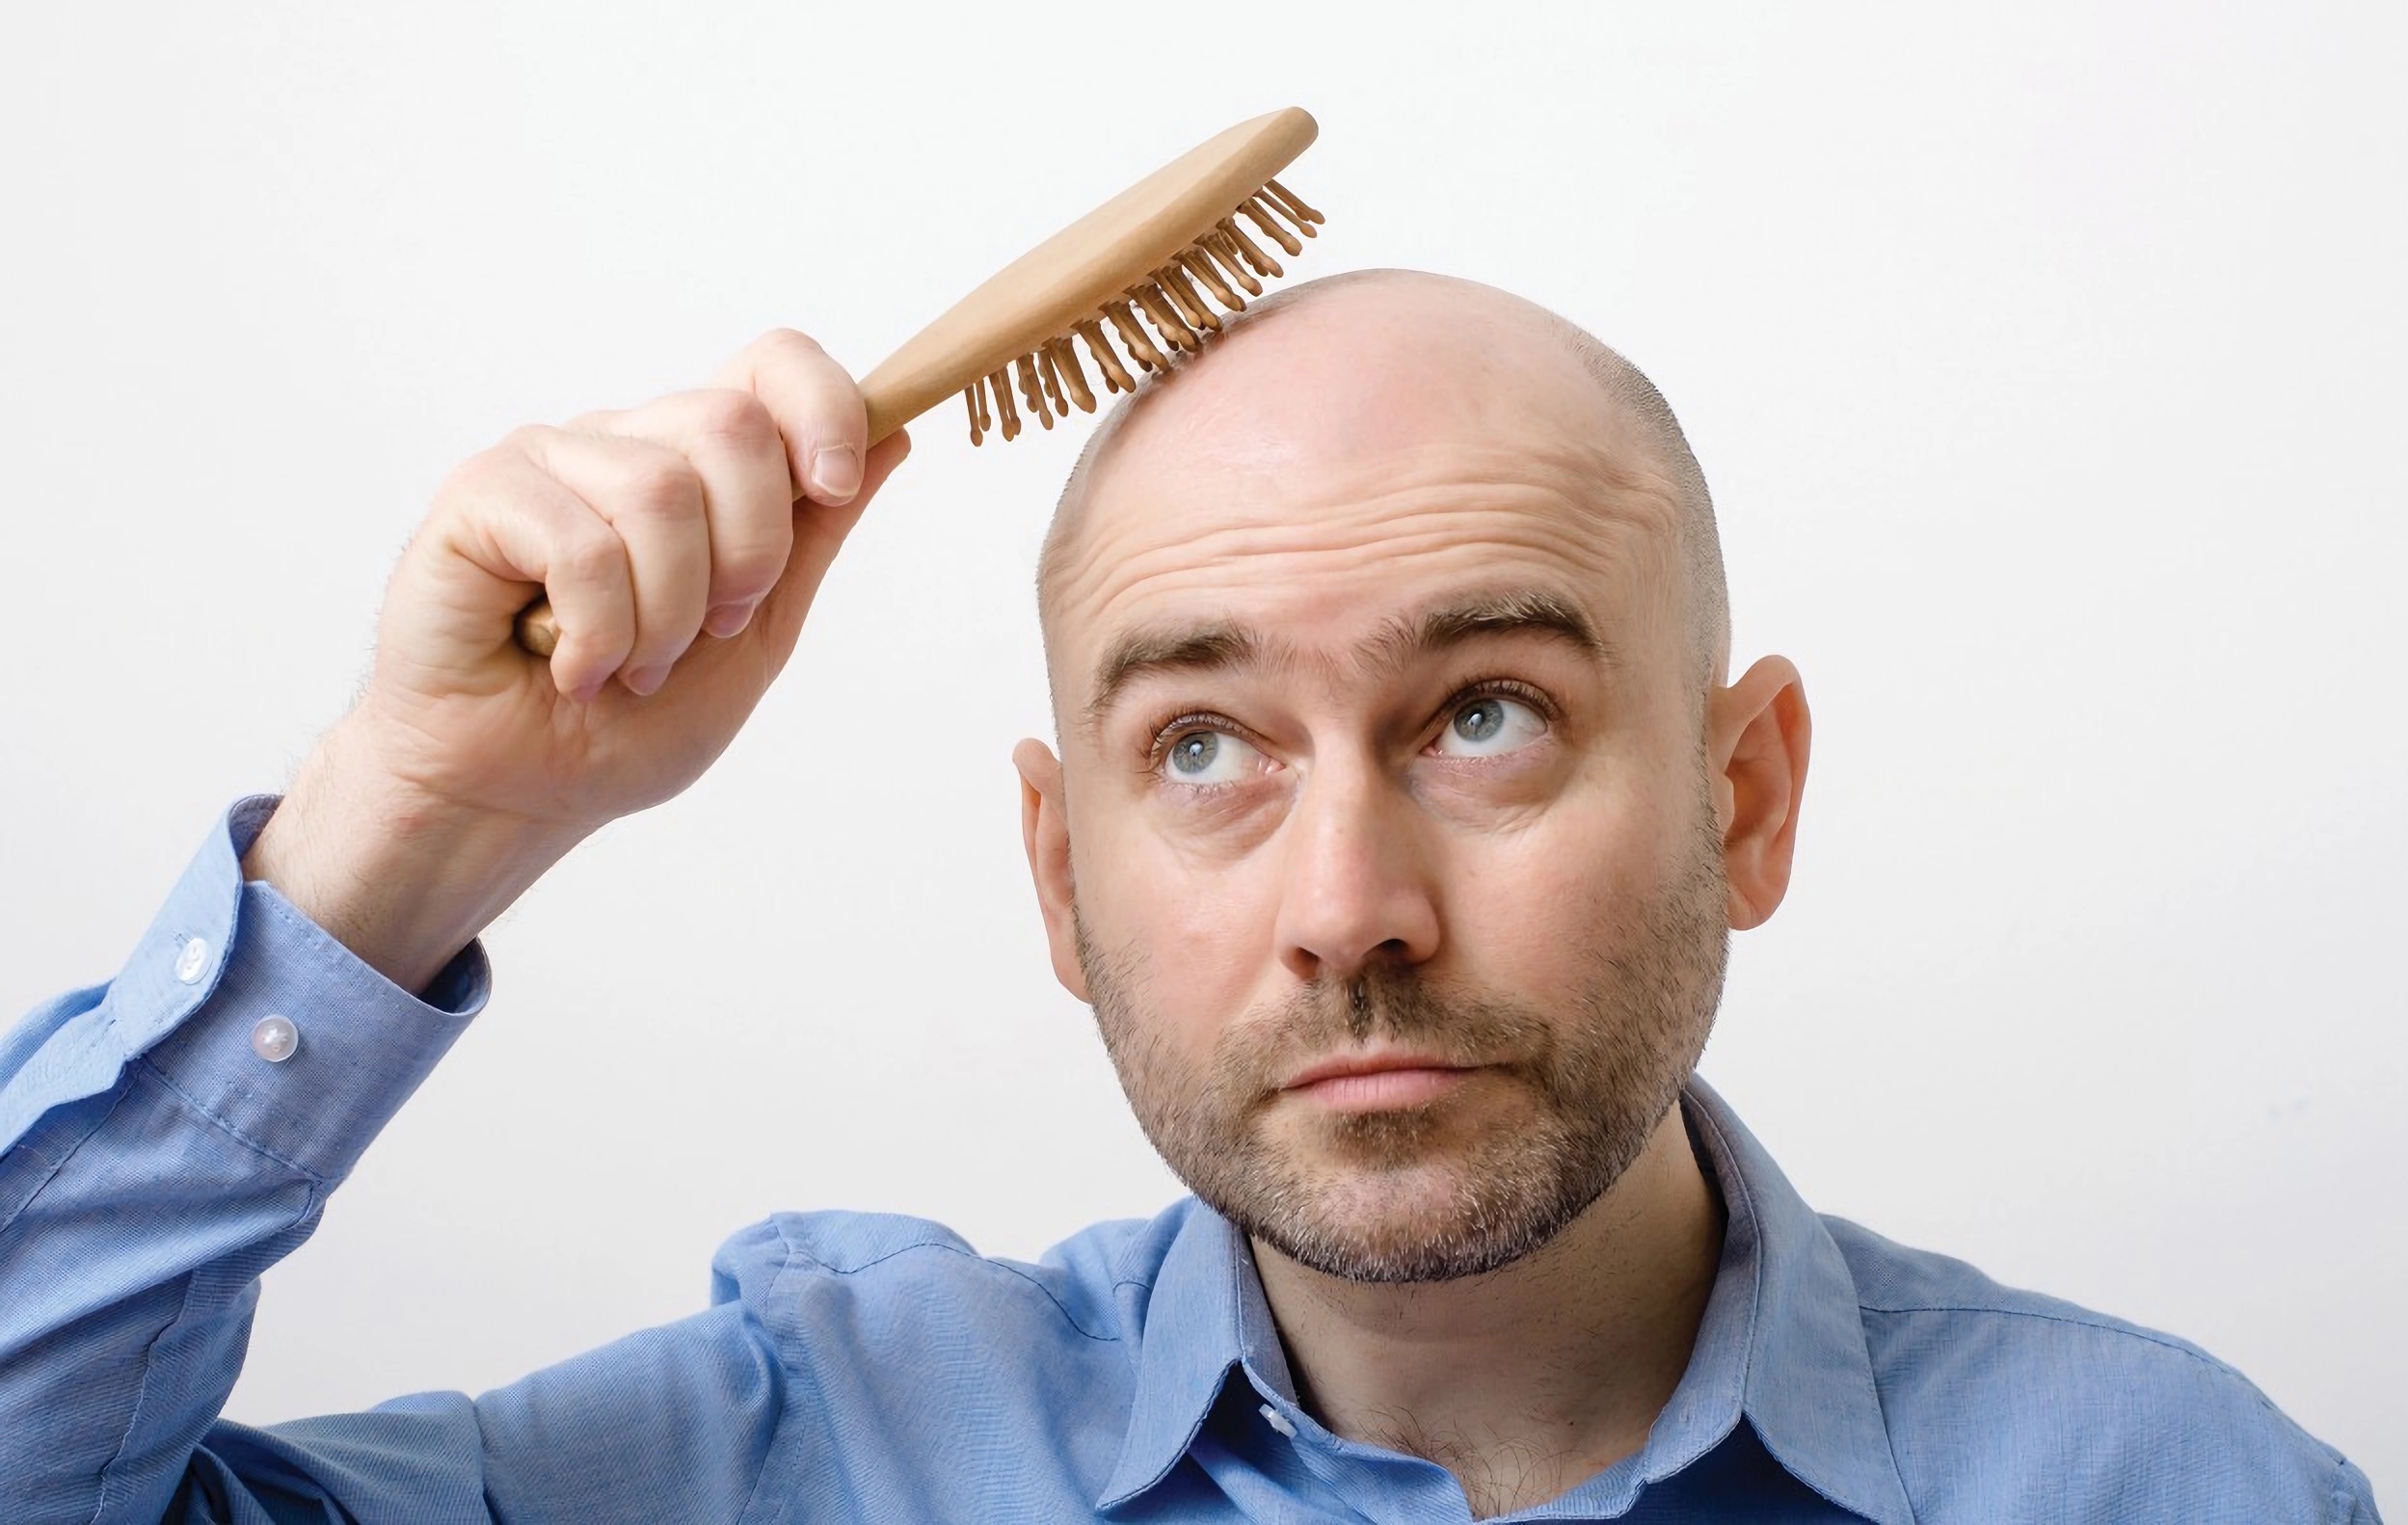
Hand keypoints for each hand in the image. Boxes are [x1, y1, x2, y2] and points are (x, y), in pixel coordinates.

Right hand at [245, 330, 911, 989]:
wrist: (515, 795)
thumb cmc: (626, 724)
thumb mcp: (758, 638)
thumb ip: (814, 538)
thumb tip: (894, 433)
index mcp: (697, 465)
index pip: (773, 365)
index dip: (824, 408)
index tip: (836, 488)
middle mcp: (625, 441)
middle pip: (732, 425)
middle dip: (748, 556)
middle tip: (710, 631)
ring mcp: (551, 459)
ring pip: (660, 492)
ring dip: (664, 617)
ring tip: (631, 668)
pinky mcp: (481, 494)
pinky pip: (580, 541)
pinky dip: (596, 632)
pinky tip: (570, 668)